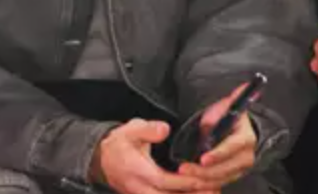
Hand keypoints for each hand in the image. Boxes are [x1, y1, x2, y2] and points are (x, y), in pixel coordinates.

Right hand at [91, 120, 217, 193]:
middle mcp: (140, 188)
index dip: (184, 181)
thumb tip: (165, 129)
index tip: (202, 178)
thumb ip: (148, 129)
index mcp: (137, 170)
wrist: (103, 160)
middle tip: (213, 191)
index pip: (163, 180)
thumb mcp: (131, 130)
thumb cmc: (120, 145)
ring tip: (211, 193)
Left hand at [176, 85, 257, 188]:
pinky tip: (192, 183)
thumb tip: (245, 86)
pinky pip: (220, 183)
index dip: (218, 154)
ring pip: (222, 178)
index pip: (232, 148)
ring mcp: (241, 168)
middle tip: (184, 169)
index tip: (203, 159)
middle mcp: (247, 156)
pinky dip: (206, 185)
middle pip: (226, 168)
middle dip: (205, 171)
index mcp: (245, 138)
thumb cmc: (226, 116)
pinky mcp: (233, 176)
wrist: (233, 128)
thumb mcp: (225, 107)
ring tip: (184, 176)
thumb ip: (232, 100)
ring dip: (203, 180)